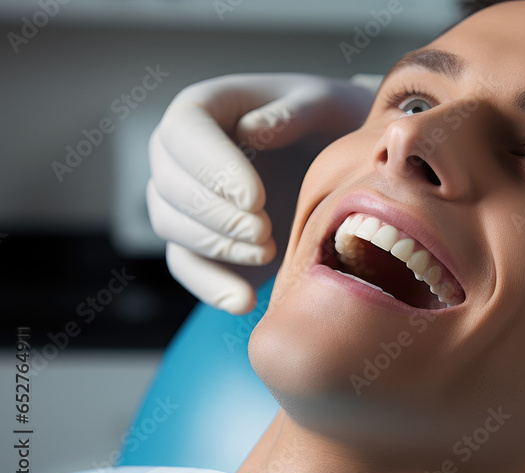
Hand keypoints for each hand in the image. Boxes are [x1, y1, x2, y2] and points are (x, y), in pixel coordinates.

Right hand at [147, 73, 375, 313]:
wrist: (340, 159)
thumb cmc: (329, 120)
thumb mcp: (323, 104)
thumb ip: (292, 112)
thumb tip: (249, 130)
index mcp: (204, 107)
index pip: (184, 132)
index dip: (212, 168)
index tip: (256, 198)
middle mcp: (180, 152)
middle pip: (170, 184)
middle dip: (216, 215)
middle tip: (266, 232)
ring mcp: (185, 197)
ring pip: (171, 225)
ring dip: (216, 247)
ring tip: (268, 252)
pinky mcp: (201, 239)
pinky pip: (188, 265)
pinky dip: (211, 287)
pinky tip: (244, 302)